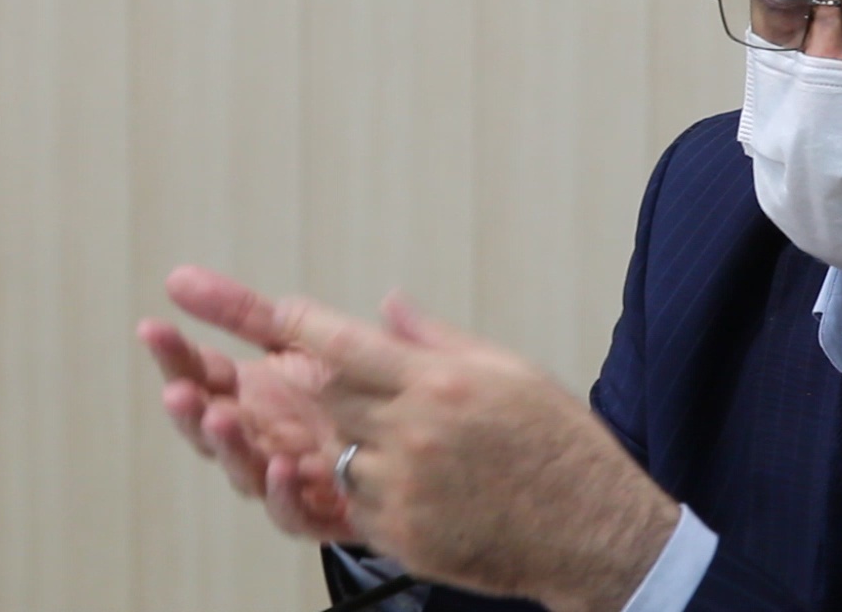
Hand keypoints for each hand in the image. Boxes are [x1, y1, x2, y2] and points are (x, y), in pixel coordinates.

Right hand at [138, 283, 358, 543]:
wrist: (426, 441)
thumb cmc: (368, 388)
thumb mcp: (312, 337)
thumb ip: (253, 313)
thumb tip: (179, 277)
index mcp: (256, 394)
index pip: (202, 376)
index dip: (175, 355)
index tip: (153, 327)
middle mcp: (264, 437)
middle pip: (212, 430)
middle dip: (191, 412)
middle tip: (178, 391)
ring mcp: (289, 477)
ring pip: (246, 472)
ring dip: (230, 449)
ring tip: (220, 420)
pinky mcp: (327, 511)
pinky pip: (297, 513)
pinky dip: (284, 495)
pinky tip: (282, 467)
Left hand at [167, 267, 680, 611]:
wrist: (595, 530)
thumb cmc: (559, 443)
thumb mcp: (511, 370)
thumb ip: (436, 340)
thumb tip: (385, 306)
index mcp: (438, 380)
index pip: (338, 342)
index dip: (284, 321)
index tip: (245, 306)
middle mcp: (413, 430)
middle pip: (321, 396)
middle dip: (305, 383)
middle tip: (291, 374)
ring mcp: (404, 488)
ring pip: (332, 452)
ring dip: (344, 442)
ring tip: (396, 440)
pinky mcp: (402, 536)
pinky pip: (353, 504)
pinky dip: (365, 489)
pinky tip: (414, 486)